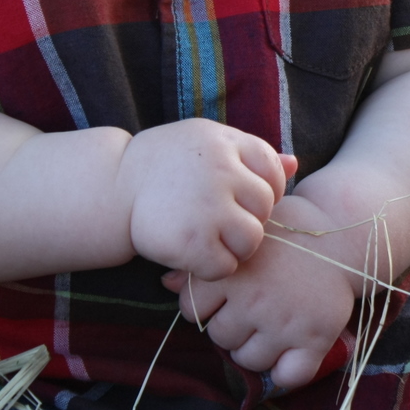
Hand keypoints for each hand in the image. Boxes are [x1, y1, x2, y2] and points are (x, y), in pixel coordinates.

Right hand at [115, 119, 296, 279]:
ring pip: (252, 240)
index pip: (273, 171)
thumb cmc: (165, 164)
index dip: (265, 190)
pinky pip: (226, 265)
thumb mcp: (206, 144)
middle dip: (250, 220)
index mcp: (226, 142)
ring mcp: (206, 207)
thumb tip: (295, 163)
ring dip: (237, 248)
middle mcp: (220, 171)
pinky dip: (214, 267)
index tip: (242, 199)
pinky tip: (196, 255)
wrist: (113, 187)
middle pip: (266, 207)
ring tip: (212, 241)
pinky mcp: (191, 241)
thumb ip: (249, 155)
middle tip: (222, 222)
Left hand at [162, 194, 363, 390]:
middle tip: (250, 308)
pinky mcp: (315, 338)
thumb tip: (167, 282)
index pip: (191, 309)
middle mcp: (255, 300)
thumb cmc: (288, 230)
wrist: (343, 233)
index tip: (223, 295)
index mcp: (234, 272)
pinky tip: (288, 350)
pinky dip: (285, 371)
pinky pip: (288, 375)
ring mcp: (285, 322)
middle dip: (229, 327)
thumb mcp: (247, 233)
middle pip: (219, 337)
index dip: (204, 304)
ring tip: (268, 325)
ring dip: (254, 349)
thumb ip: (208, 256)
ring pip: (248, 360)